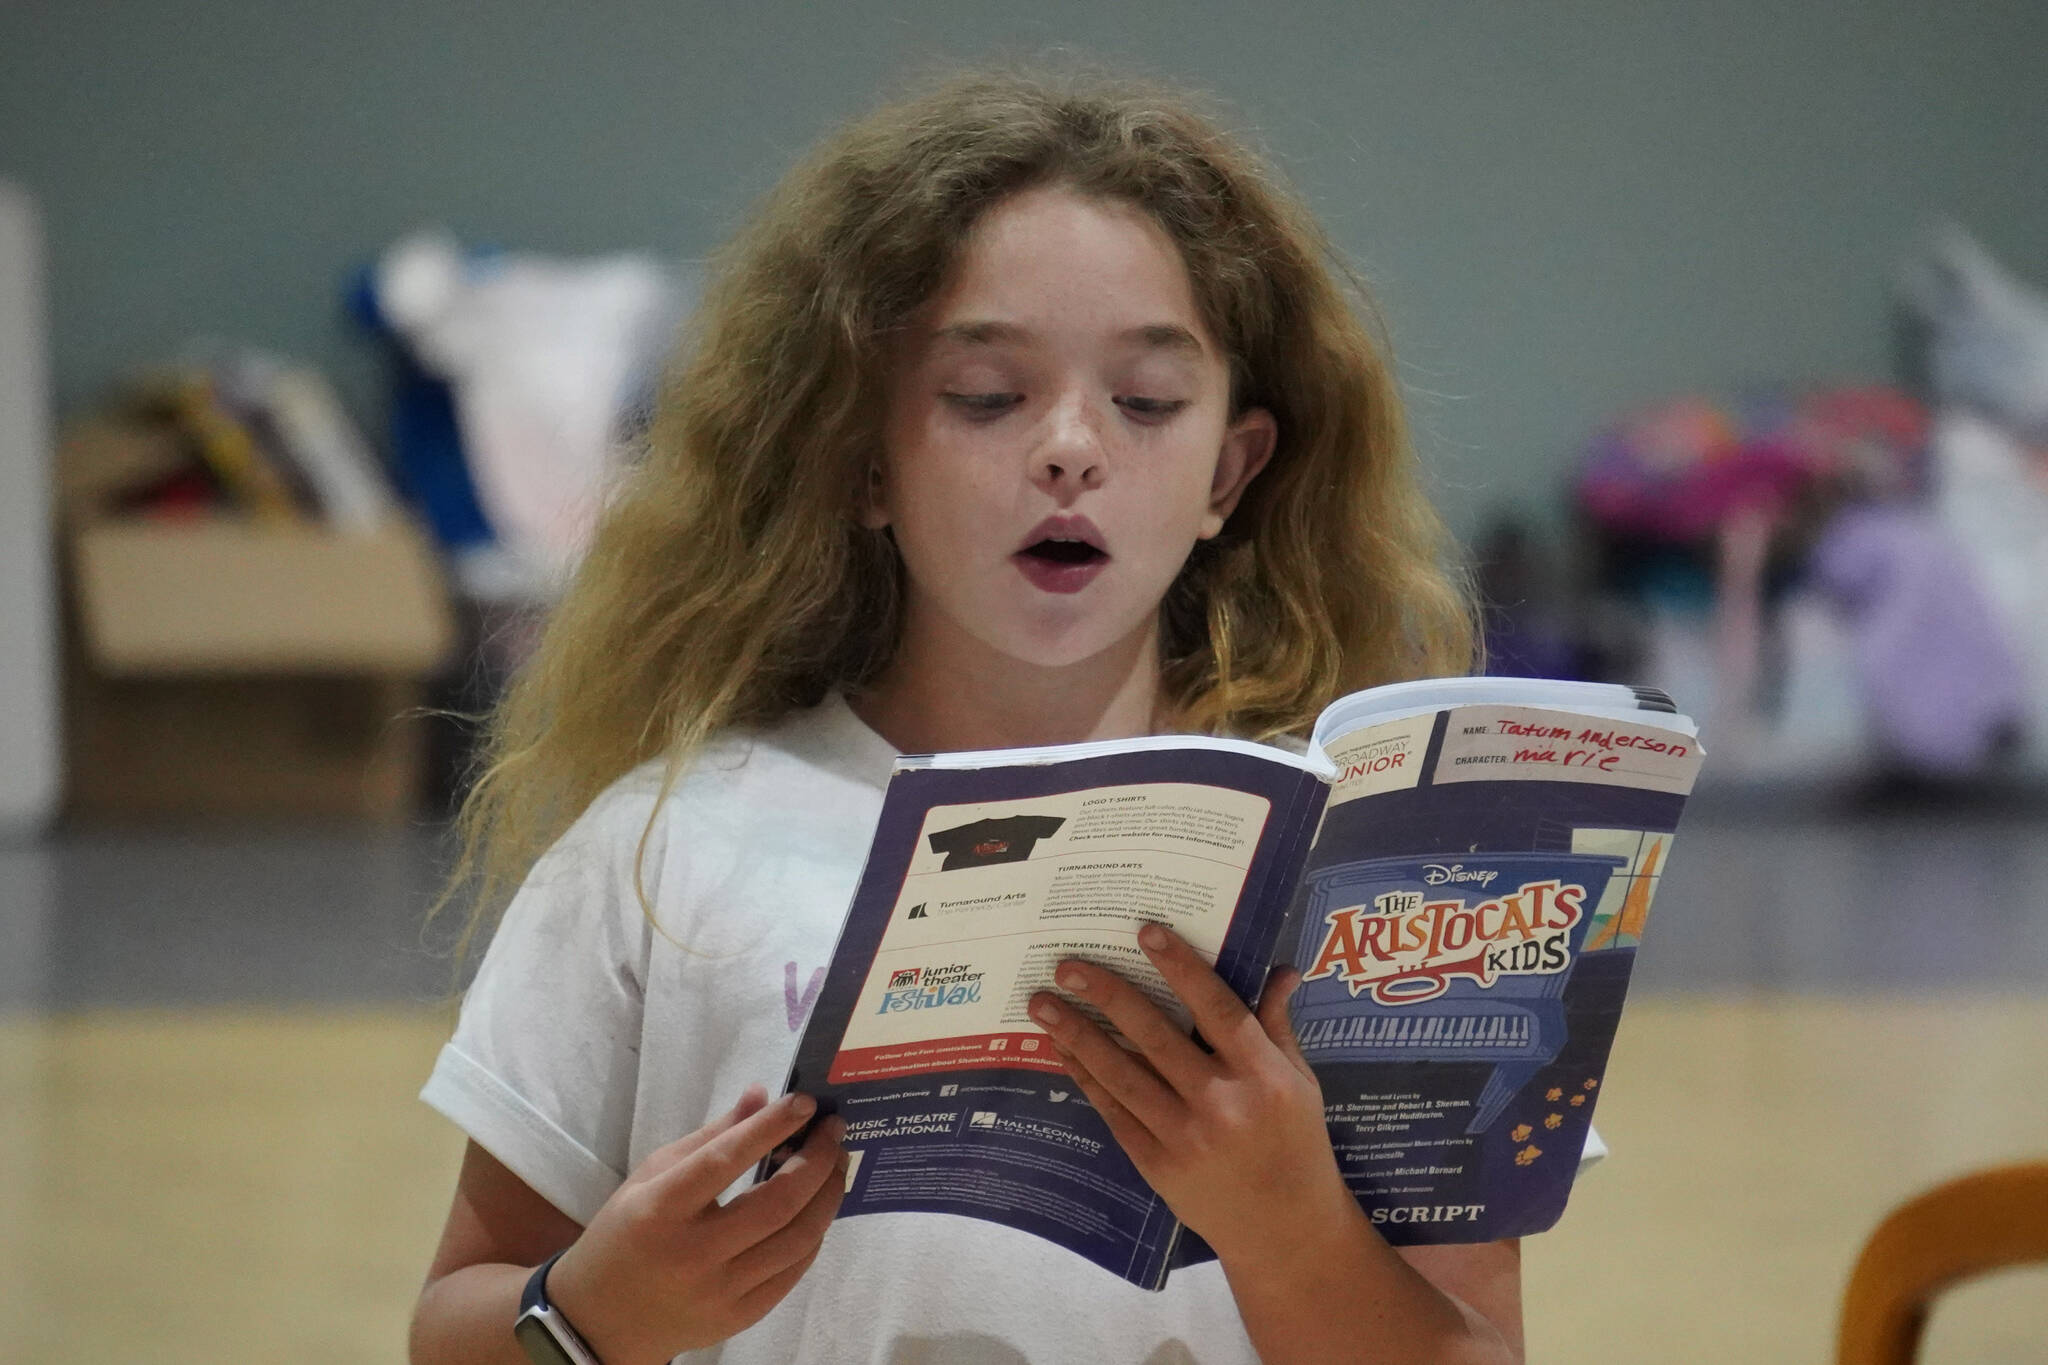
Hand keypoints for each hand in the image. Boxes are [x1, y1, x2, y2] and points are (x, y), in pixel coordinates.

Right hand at [545, 1087, 845, 1364]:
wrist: (602, 1320)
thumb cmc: (625, 1234)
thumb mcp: (651, 1176)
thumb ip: (709, 1137)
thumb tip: (760, 1096)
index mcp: (661, 1210)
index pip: (724, 1161)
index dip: (770, 1128)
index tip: (806, 1102)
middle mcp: (694, 1254)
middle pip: (775, 1204)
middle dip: (817, 1160)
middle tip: (834, 1129)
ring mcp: (720, 1292)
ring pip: (796, 1240)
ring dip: (827, 1196)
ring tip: (836, 1163)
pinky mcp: (740, 1317)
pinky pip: (793, 1272)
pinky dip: (814, 1234)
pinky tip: (818, 1208)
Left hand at [1027, 923, 1352, 1266]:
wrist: (1284, 1230)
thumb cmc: (1296, 1145)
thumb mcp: (1299, 1083)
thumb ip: (1277, 1025)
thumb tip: (1278, 967)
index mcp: (1263, 1076)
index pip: (1218, 1009)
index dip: (1182, 968)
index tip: (1146, 932)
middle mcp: (1222, 1104)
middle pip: (1156, 1037)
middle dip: (1108, 995)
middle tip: (1067, 963)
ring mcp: (1185, 1138)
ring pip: (1122, 1074)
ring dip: (1077, 1035)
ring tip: (1041, 1003)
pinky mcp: (1157, 1165)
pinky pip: (1114, 1112)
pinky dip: (1086, 1078)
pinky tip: (1062, 1050)